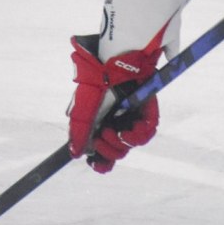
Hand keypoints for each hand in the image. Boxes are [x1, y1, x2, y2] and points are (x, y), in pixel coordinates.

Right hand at [68, 34, 159, 172]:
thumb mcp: (83, 106)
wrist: (118, 60)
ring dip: (118, 145)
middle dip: (107, 152)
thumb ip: (79, 129)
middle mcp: (118, 121)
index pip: (103, 149)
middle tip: (100, 139)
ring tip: (110, 131)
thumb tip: (75, 154)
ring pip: (130, 146)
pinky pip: (145, 133)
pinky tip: (125, 132)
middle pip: (117, 152)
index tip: (94, 163)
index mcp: (102, 120)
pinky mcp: (148, 111)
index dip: (100, 161)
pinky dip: (134, 137)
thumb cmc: (98, 79)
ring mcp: (133, 117)